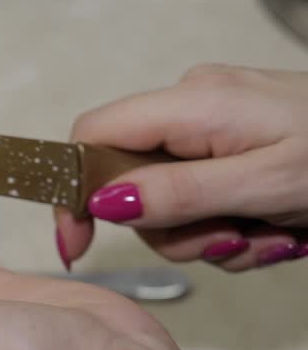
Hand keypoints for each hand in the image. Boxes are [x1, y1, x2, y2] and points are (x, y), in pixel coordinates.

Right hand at [56, 65, 307, 271]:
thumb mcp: (265, 185)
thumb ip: (179, 194)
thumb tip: (102, 200)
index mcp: (192, 102)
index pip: (91, 136)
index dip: (73, 191)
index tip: (79, 247)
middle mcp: (194, 106)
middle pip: (130, 181)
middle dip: (173, 229)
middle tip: (229, 242)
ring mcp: (216, 127)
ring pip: (168, 201)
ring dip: (210, 236)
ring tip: (267, 237)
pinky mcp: (238, 146)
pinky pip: (204, 198)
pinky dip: (233, 226)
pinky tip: (276, 231)